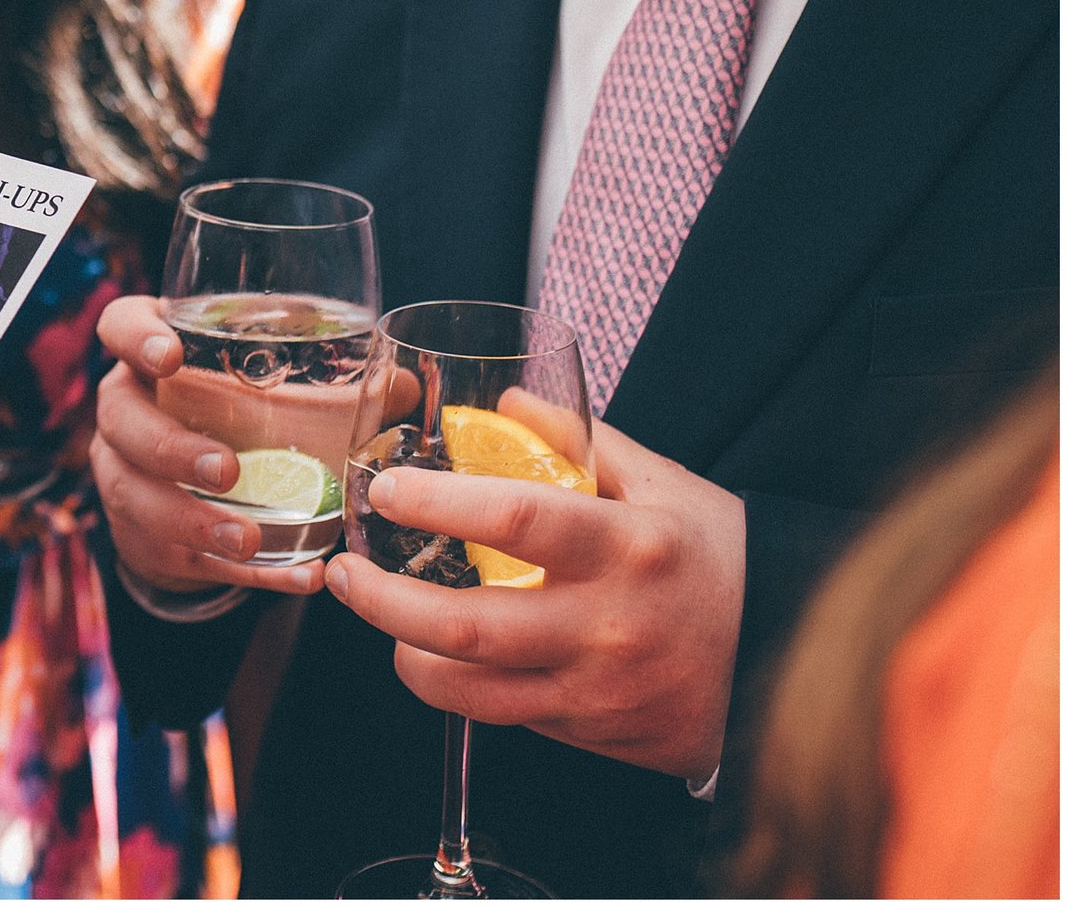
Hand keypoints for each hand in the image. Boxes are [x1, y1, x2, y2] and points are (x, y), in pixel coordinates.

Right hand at [89, 295, 327, 597]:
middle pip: (121, 421)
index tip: (170, 357)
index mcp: (150, 354)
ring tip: (248, 539)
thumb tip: (403, 386)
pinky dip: (235, 572)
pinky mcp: (139, 534)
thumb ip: (336, 378)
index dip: (135, 337)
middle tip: (225, 470)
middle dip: (170, 448)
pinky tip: (290, 576)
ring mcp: (121, 473)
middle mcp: (124, 408)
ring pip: (136, 497)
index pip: (119, 325)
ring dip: (193, 521)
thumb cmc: (238, 412)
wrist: (195, 488)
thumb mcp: (273, 385)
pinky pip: (174, 555)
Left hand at [322, 418, 745, 781]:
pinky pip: (509, 718)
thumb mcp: (664, 484)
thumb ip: (579, 441)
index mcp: (628, 546)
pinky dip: (465, 689)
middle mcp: (608, 624)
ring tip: (381, 621)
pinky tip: (443, 658)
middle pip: (466, 626)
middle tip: (344, 573)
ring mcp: (599, 690)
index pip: (515, 518)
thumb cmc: (719, 559)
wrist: (787, 655)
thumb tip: (504, 396)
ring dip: (407, 656)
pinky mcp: (596, 735)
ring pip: (472, 691)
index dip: (439, 503)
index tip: (387, 489)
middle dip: (382, 602)